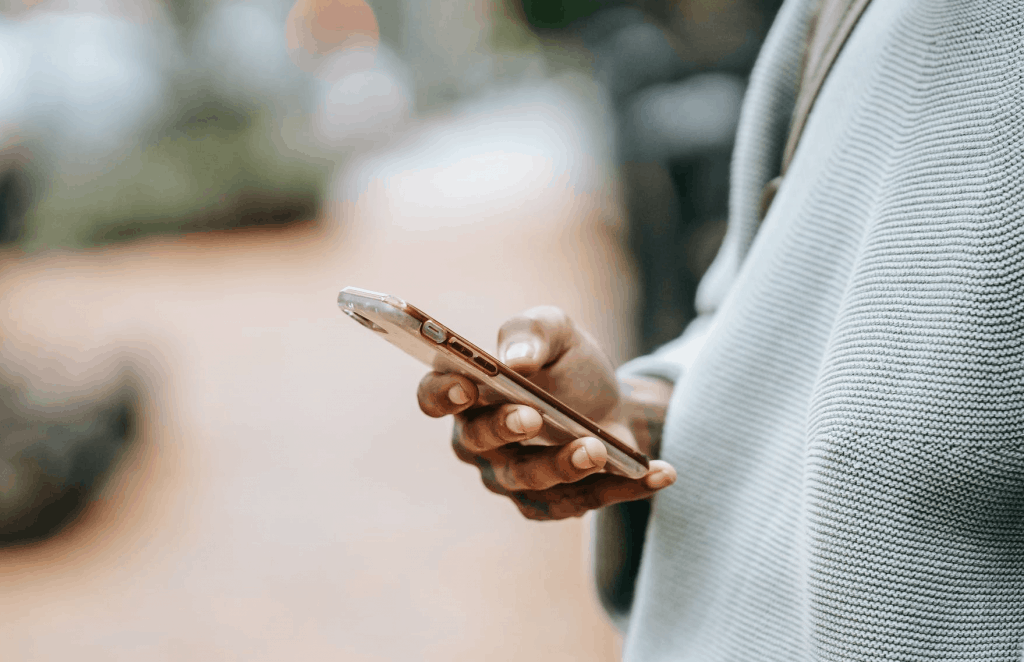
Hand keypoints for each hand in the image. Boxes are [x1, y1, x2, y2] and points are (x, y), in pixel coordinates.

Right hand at [417, 306, 675, 520]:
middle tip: (532, 416)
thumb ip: (532, 331)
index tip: (466, 386)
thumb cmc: (565, 363)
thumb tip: (515, 358)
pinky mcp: (551, 502)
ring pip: (527, 481)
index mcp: (467, 391)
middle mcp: (478, 440)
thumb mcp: (555, 329)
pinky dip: (622, 488)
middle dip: (504, 430)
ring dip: (562, 466)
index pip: (434, 396)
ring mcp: (512, 477)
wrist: (607, 399)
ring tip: (596, 448)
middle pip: (478, 442)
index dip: (443, 395)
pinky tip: (660, 472)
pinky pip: (580, 502)